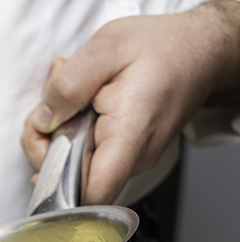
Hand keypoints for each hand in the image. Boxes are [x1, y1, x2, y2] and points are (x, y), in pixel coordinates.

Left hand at [21, 0, 239, 203]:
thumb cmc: (162, 48)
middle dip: (46, 142)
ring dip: (59, 132)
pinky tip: (81, 102)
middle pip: (73, 179)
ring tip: (72, 92)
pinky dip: (74, 131)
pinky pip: (88, 154)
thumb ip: (69, 85)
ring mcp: (129, 160)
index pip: (90, 193)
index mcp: (128, 135)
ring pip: (77, 166)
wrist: (199, 53)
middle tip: (52, 101)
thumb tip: (42, 121)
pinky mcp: (125, 154)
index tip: (43, 146)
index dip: (55, 183)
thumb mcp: (107, 48)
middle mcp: (132, 159)